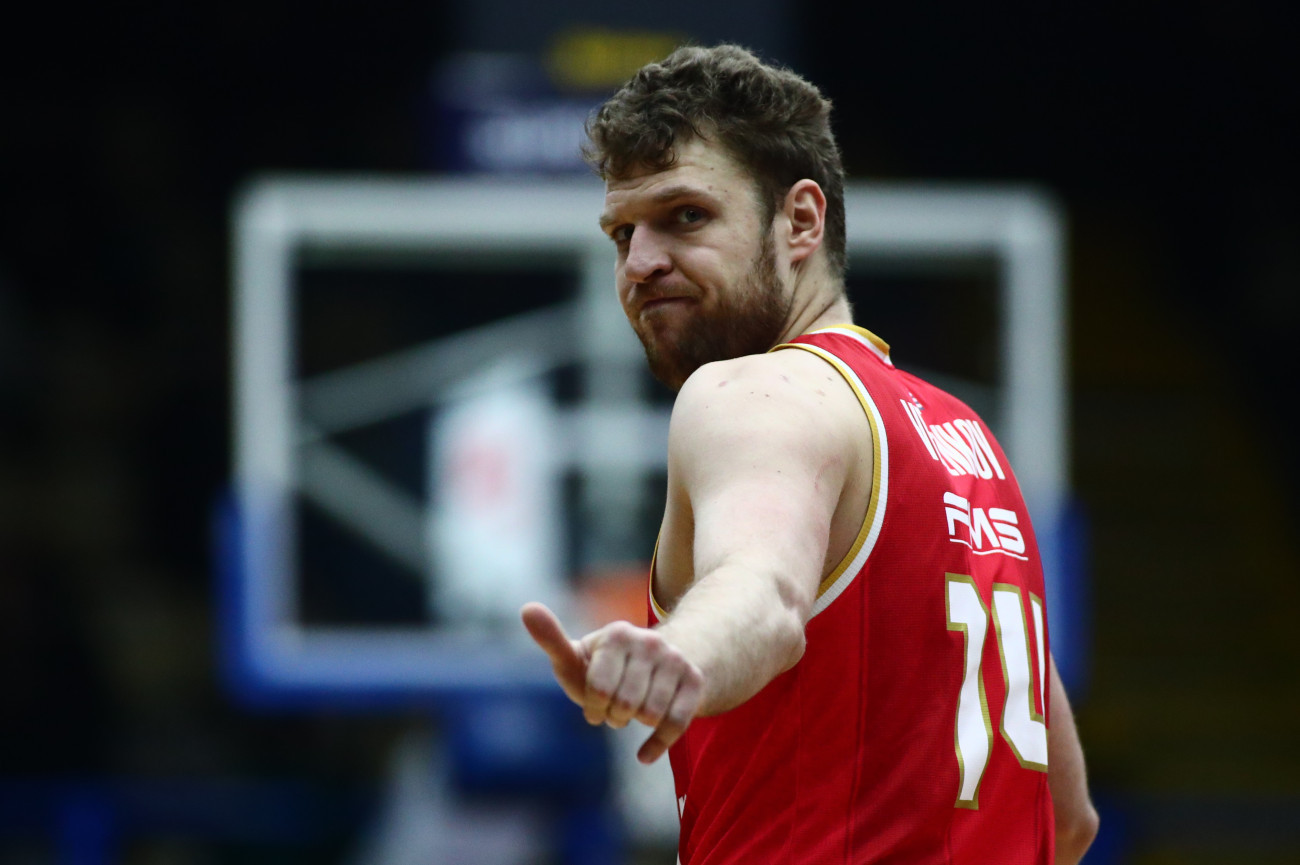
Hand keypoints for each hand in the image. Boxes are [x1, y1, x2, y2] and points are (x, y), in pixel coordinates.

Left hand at [520, 602, 704, 763]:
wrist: (663, 661)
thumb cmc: (607, 668)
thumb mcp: (578, 657)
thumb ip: (551, 639)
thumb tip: (526, 609)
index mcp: (618, 634)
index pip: (598, 688)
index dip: (593, 705)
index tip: (594, 703)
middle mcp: (651, 642)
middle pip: (625, 704)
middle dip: (615, 716)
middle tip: (616, 709)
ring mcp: (675, 661)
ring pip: (651, 714)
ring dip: (636, 725)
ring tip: (633, 713)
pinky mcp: (695, 681)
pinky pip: (677, 724)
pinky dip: (656, 745)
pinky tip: (643, 755)